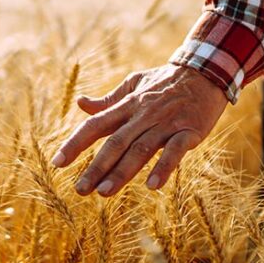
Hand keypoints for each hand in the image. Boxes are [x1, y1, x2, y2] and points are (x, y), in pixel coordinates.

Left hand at [51, 64, 227, 195]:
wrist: (206, 70)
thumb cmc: (165, 81)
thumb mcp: (133, 84)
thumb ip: (108, 100)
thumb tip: (80, 103)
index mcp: (126, 105)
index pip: (94, 125)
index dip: (75, 143)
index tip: (57, 163)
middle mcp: (142, 115)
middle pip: (115, 143)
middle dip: (96, 167)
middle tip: (80, 189)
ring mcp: (166, 123)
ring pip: (140, 149)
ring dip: (122, 172)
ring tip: (104, 192)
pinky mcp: (189, 130)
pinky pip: (175, 151)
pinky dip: (164, 167)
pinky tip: (152, 186)